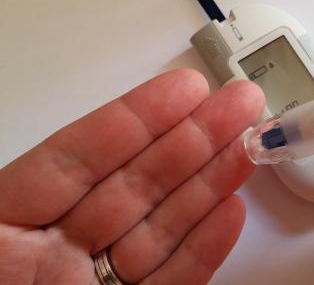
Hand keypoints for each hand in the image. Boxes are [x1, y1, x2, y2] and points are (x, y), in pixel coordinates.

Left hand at [0, 69, 264, 283]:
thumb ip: (35, 190)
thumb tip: (90, 148)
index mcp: (10, 227)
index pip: (78, 159)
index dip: (134, 120)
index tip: (183, 90)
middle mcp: (61, 250)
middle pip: (136, 184)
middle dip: (192, 139)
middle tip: (236, 105)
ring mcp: (101, 282)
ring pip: (164, 225)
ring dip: (211, 183)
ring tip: (247, 147)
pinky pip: (175, 278)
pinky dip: (205, 247)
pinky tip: (231, 211)